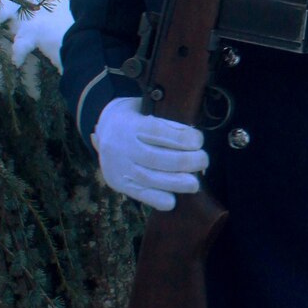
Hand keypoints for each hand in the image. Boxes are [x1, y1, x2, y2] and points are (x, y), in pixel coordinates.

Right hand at [92, 95, 207, 212]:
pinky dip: (157, 199)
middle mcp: (121, 146)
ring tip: (195, 183)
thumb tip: (193, 136)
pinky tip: (173, 200)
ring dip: (176, 183)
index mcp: (129, 124)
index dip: (182, 137)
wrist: (104, 127)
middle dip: (185, 162)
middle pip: (155, 158)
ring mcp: (118, 166)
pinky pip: (139, 194)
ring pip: (149, 178)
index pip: (157, 131)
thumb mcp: (145, 107)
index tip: (199, 140)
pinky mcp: (118, 182)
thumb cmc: (135, 116)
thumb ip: (165, 120)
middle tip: (203, 161)